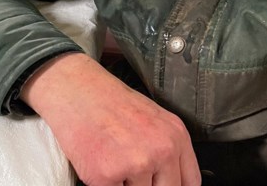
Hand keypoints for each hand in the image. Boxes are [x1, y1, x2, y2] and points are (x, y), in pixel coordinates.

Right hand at [22, 53, 201, 185]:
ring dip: (125, 184)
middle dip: (148, 185)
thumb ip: (167, 150)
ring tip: (115, 160)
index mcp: (176, 136)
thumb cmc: (110, 102)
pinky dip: (106, 184)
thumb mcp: (153, 120)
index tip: (163, 183)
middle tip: (131, 171)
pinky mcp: (106, 175)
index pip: (190, 182)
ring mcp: (135, 164)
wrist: (76, 90)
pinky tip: (101, 163)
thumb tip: (171, 179)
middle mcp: (161, 151)